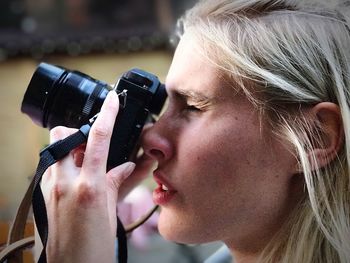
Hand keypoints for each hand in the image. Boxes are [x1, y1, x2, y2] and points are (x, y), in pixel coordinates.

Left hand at [40, 91, 134, 262]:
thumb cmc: (94, 249)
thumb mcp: (112, 212)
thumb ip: (117, 182)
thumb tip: (127, 166)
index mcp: (88, 186)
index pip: (98, 138)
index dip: (107, 114)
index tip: (111, 99)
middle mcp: (64, 182)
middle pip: (63, 135)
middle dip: (77, 131)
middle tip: (94, 142)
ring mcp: (51, 188)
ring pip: (55, 150)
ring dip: (71, 148)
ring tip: (88, 163)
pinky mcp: (44, 196)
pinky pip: (52, 168)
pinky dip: (66, 165)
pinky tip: (80, 178)